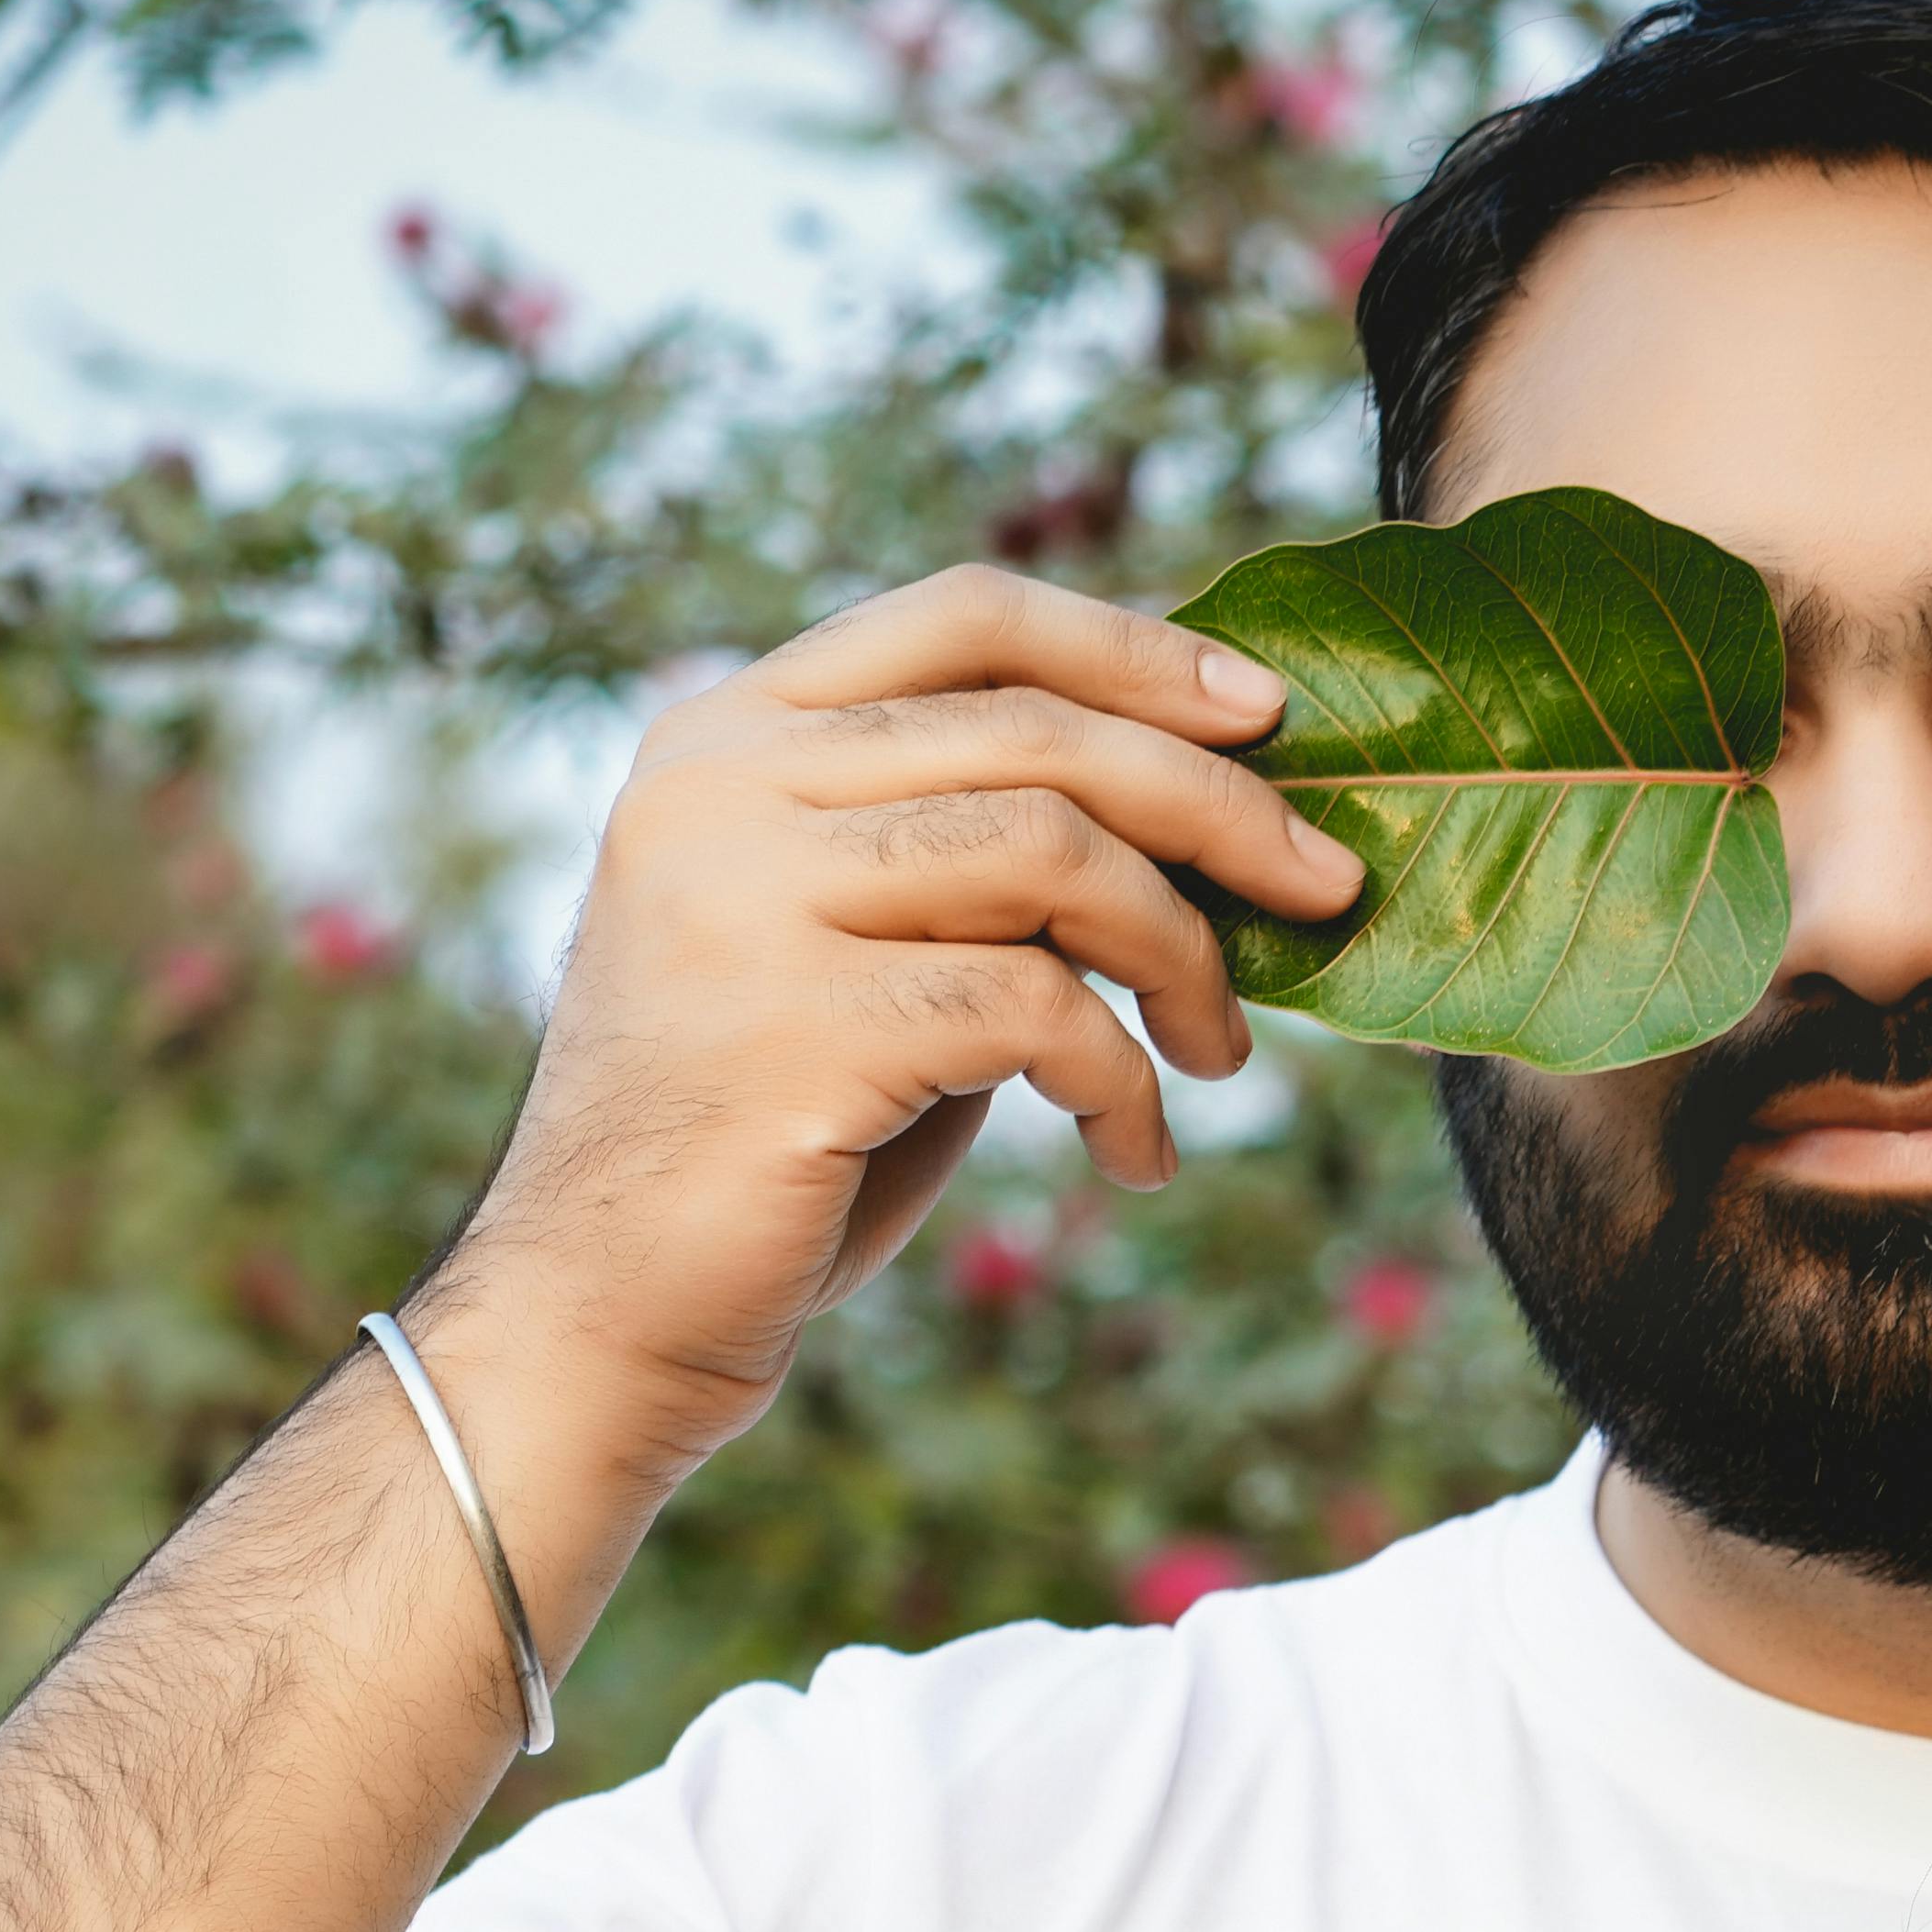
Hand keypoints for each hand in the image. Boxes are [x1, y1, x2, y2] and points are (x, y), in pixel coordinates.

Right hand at [425, 563, 1368, 1492]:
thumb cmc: (771, 1140)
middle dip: (1219, 808)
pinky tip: (1135, 1155)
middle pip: (1038, 730)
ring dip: (1184, 954)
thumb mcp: (869, 949)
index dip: (1133, 649)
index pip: (964, 618)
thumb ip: (975, 853)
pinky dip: (1124, 1083)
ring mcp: (742, 897)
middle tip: (1329, 890)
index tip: (1263, 712)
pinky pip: (1039, 1009)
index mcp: (727, 735)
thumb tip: (1201, 796)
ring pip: (1055, 853)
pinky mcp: (793, 1027)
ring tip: (1217, 1050)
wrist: (603, 1313)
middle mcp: (719, 786)